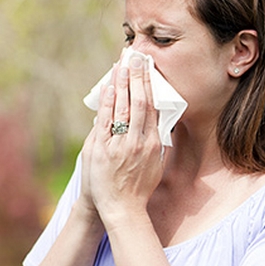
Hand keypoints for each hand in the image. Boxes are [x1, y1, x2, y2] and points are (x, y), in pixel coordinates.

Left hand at [87, 53, 162, 225]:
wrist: (122, 209)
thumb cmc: (140, 188)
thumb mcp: (156, 165)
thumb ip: (157, 144)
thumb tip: (160, 125)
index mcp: (153, 144)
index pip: (153, 107)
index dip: (150, 86)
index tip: (148, 69)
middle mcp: (139, 141)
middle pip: (140, 102)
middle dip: (138, 77)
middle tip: (136, 56)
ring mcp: (121, 145)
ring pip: (124, 108)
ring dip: (123, 83)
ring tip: (122, 64)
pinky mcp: (103, 150)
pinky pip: (107, 121)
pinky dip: (109, 103)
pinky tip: (110, 87)